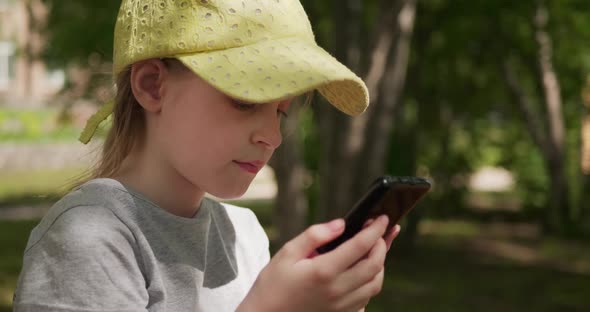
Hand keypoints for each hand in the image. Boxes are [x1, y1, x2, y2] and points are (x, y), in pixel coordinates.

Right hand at [238, 215, 399, 311]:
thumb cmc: (273, 285)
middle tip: (381, 231)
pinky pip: (366, 299)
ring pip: (375, 284)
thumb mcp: (287, 253)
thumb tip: (340, 224)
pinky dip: (370, 283)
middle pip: (374, 265)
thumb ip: (315, 235)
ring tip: (374, 249)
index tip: (382, 218)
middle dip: (382, 245)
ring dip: (380, 265)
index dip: (375, 230)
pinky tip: (363, 272)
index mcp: (324, 270)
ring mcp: (342, 306)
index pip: (361, 246)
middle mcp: (337, 290)